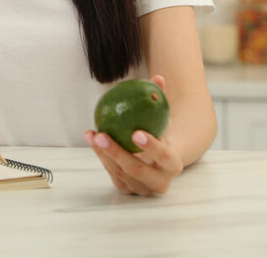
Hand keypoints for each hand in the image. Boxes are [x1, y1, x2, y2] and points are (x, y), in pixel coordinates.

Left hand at [85, 75, 183, 195]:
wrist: (160, 160)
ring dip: (103, 153)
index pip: (165, 157)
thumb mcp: (163, 118)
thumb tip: (156, 77)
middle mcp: (160, 182)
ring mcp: (143, 189)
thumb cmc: (161, 132)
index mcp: (174, 165)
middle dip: (118, 153)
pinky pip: (112, 173)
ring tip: (92, 134)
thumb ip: (160, 99)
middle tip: (103, 135)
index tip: (136, 132)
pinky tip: (92, 139)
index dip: (152, 147)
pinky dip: (101, 156)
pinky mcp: (128, 189)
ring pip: (121, 173)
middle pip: (137, 170)